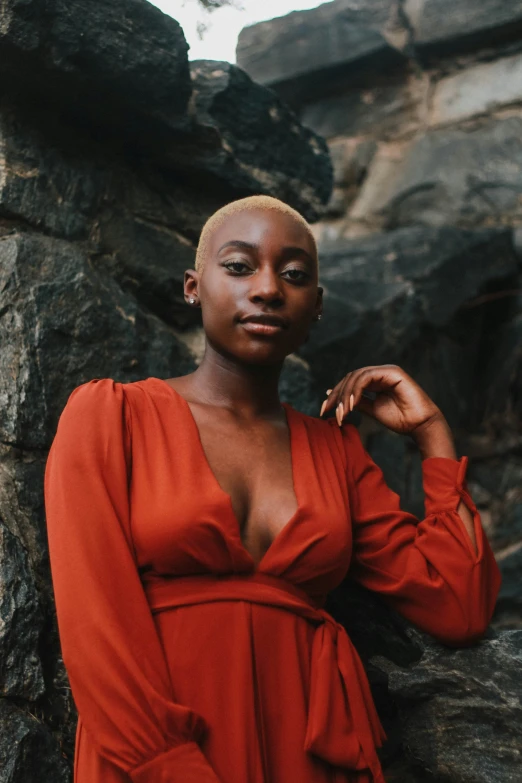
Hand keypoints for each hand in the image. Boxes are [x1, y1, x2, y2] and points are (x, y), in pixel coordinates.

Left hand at [319, 364, 444, 436]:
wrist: (420, 425)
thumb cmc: (401, 419)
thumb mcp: (373, 410)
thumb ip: (358, 402)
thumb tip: (340, 400)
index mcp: (375, 381)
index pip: (349, 382)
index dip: (335, 395)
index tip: (323, 409)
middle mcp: (380, 373)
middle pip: (350, 377)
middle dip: (336, 394)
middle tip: (328, 410)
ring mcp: (387, 371)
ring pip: (356, 376)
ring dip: (345, 394)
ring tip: (343, 411)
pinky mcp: (393, 372)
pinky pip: (367, 377)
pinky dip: (356, 390)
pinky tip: (352, 404)